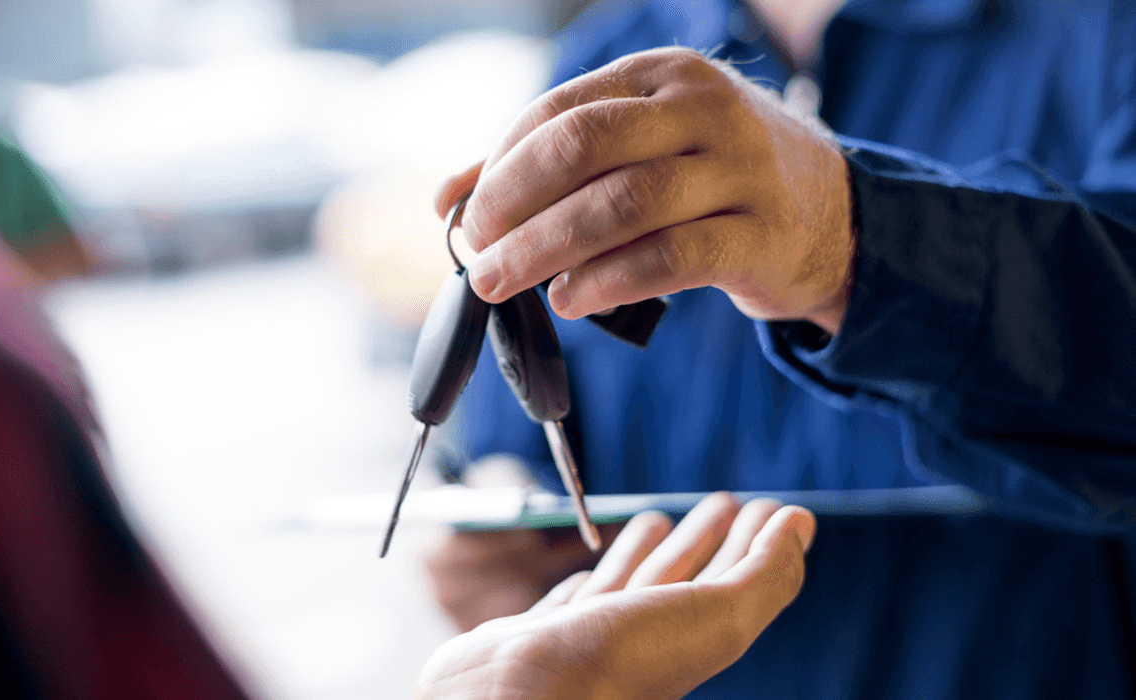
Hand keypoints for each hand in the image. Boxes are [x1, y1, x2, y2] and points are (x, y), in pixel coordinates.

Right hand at [414, 494, 816, 699]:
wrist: (516, 696)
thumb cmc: (615, 665)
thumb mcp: (717, 617)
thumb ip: (764, 574)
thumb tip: (801, 525)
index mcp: (690, 640)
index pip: (735, 580)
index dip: (757, 542)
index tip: (771, 507)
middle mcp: (643, 641)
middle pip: (685, 579)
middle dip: (708, 539)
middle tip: (725, 501)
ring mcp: (589, 639)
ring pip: (628, 586)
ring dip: (648, 552)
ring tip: (657, 518)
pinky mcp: (538, 637)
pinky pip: (573, 604)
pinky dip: (588, 582)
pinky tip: (589, 573)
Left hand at [436, 48, 853, 334]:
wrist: (833, 214)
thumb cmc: (712, 179)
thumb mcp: (640, 149)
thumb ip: (545, 166)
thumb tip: (446, 197)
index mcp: (660, 76)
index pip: (559, 111)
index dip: (501, 166)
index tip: (469, 216)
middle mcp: (700, 109)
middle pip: (584, 146)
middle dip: (514, 203)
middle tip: (479, 253)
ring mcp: (737, 168)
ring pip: (623, 202)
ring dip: (548, 248)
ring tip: (506, 283)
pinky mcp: (759, 234)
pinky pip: (671, 256)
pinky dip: (610, 280)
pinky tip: (572, 300)